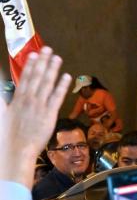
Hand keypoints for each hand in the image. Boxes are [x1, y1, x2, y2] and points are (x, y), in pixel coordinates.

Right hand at [0, 47, 71, 188]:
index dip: (30, 65)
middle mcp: (29, 99)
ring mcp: (40, 106)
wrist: (17, 150)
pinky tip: (66, 77)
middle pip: (37, 77)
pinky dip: (61, 86)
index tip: (34, 54)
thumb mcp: (2, 115)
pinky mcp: (49, 114)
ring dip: (53, 70)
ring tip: (58, 58)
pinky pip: (57, 97)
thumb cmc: (9, 136)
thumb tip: (1, 94)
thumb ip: (2, 102)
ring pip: (47, 84)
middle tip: (48, 49)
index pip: (25, 78)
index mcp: (17, 99)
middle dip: (43, 62)